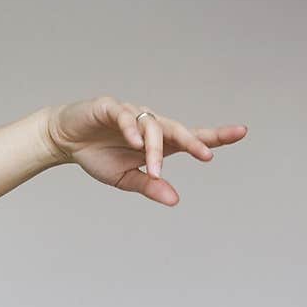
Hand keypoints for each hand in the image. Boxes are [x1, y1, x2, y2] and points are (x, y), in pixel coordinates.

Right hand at [41, 94, 246, 205]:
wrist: (65, 141)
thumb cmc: (98, 156)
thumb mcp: (125, 178)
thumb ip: (150, 186)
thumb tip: (175, 199)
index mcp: (157, 142)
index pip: (190, 138)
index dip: (215, 136)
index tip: (241, 132)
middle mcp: (149, 124)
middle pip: (178, 130)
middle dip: (194, 142)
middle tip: (206, 156)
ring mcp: (131, 114)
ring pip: (152, 127)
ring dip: (155, 150)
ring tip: (153, 170)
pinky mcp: (110, 107)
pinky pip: (125, 115)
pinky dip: (131, 127)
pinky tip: (135, 141)